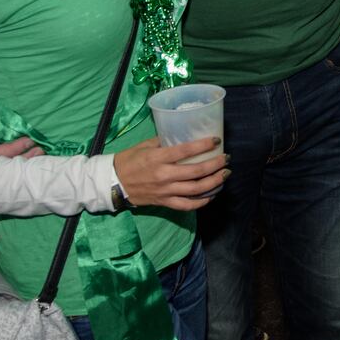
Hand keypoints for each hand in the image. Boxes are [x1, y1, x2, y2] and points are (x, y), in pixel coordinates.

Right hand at [111, 138, 228, 210]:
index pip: (186, 151)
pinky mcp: (164, 202)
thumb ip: (163, 141)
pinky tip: (211, 195)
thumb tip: (181, 134)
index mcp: (158, 158)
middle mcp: (164, 175)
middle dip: (215, 165)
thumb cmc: (128, 160)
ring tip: (224, 175)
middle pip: (196, 172)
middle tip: (226, 159)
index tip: (216, 140)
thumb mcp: (144, 145)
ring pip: (195, 190)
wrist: (112, 183)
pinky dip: (201, 202)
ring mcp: (165, 191)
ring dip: (214, 182)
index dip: (204, 145)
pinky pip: (186, 205)